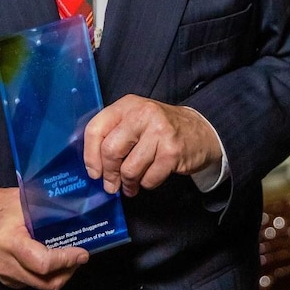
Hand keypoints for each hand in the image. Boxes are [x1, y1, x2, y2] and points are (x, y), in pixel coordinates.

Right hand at [0, 186, 87, 289]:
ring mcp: (6, 276)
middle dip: (68, 271)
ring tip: (70, 256)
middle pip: (45, 282)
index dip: (66, 260)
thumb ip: (44, 206)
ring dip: (59, 274)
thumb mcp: (20, 200)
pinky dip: (46, 275)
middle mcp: (7, 265)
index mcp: (11, 242)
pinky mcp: (6, 279)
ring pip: (40, 285)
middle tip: (80, 256)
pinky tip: (54, 259)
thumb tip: (73, 206)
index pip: (43, 263)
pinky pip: (32, 282)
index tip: (82, 252)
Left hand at [83, 95, 221, 196]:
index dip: (90, 155)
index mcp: (126, 105)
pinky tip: (149, 178)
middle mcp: (142, 114)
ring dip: (128, 183)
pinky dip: (146, 184)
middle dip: (109, 174)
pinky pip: (149, 178)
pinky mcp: (172, 151)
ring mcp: (159, 131)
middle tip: (111, 185)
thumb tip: (94, 167)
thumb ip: (113, 135)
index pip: (96, 129)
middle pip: (111, 150)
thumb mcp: (134, 121)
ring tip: (131, 185)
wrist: (199, 131)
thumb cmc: (159, 129)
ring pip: (129, 169)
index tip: (94, 172)